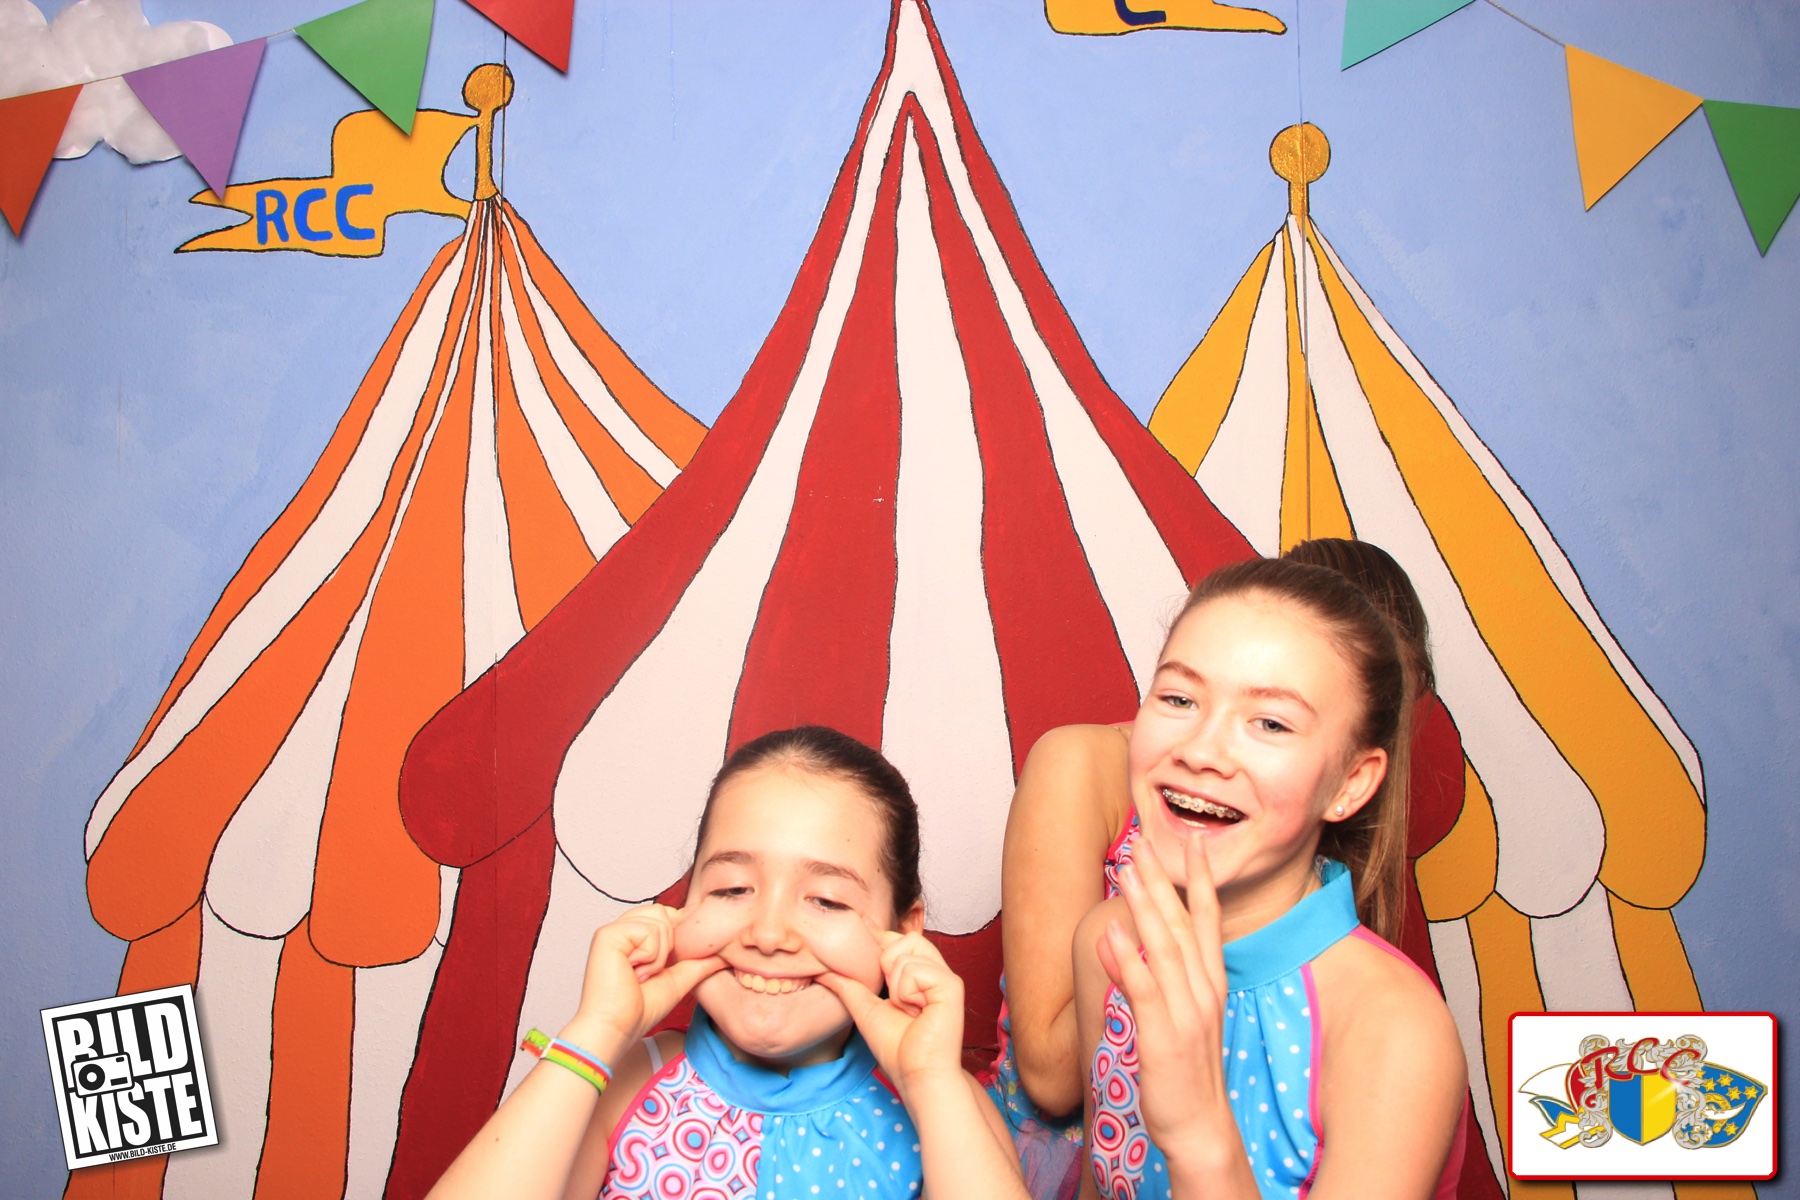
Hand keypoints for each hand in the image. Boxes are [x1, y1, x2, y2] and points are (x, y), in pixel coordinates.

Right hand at [563, 902, 724, 1051]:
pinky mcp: (608, 934)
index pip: (669, 915)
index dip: (678, 935)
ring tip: (640, 974)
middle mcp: (623, 929)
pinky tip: (633, 972)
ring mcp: (614, 930)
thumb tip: (725, 954)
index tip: (669, 963)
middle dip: (668, 946)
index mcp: (635, 937)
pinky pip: (648, 930)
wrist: (617, 1028)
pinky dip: (649, 956)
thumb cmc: (639, 1010)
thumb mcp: (678, 980)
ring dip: (658, 954)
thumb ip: (699, 963)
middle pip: (666, 913)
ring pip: (660, 920)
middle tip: (648, 973)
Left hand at [817, 919, 965, 1098]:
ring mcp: (945, 977)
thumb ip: (848, 985)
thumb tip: (822, 969)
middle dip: (887, 967)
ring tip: (907, 1009)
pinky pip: (914, 969)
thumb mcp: (865, 1009)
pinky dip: (906, 992)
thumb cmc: (897, 1048)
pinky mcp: (951, 985)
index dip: (880, 944)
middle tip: (896, 1001)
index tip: (870, 954)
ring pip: (907, 950)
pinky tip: (917, 1012)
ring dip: (896, 985)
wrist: (916, 1074)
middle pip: (904, 938)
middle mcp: (935, 971)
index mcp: (920, 974)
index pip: (898, 939)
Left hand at [1096, 833, 1232, 1161]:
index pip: (1207, 922)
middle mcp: (1202, 991)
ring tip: (1128, 870)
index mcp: (1210, 983)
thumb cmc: (1188, 1070)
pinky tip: (1112, 932)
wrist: (1201, 1127)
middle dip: (1164, 882)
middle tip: (1145, 843)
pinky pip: (1144, 992)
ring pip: (1165, 948)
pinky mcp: (1163, 1037)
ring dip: (1146, 907)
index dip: (1201, 882)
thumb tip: (1136, 938)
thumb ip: (1164, 975)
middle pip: (1182, 925)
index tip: (1194, 845)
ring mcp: (1185, 1013)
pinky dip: (1129, 960)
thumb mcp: (1182, 1014)